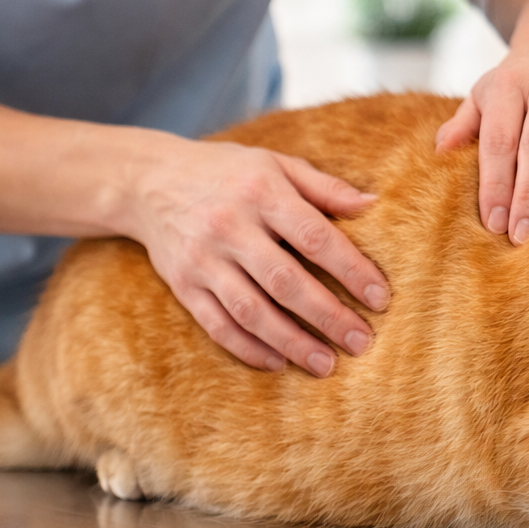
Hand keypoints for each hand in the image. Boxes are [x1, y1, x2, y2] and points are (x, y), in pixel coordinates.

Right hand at [123, 141, 389, 376]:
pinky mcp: (182, 284)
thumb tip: (374, 205)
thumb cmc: (227, 172)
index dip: (350, 269)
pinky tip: (278, 363)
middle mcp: (230, 226)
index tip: (380, 298)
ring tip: (326, 364)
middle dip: (326, 315)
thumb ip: (324, 186)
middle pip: (284, 280)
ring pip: (250, 310)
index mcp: (261, 192)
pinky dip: (248, 348)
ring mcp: (203, 259)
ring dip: (291, 342)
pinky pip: (217, 324)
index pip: (314, 235)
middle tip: (362, 342)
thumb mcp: (276, 163)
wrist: (149, 180)